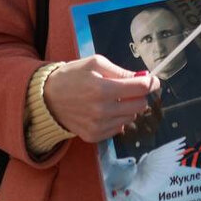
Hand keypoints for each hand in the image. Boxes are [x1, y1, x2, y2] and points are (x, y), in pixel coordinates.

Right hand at [43, 55, 159, 143]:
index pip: (140, 88)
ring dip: (128, 107)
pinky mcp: (94, 136)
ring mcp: (98, 126)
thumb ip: (120, 71)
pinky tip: (106, 110)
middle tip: (131, 89)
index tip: (153, 80)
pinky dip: (117, 119)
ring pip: (131, 117)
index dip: (151, 82)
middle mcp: (102, 110)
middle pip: (140, 105)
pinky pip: (119, 128)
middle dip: (139, 95)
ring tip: (114, 99)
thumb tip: (142, 78)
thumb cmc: (72, 76)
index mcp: (102, 89)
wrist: (47, 98)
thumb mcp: (95, 64)